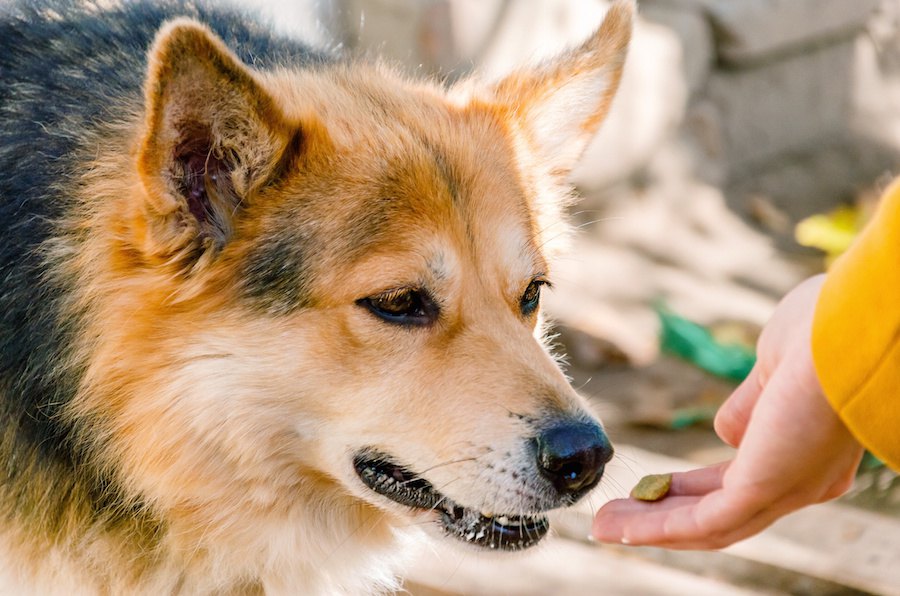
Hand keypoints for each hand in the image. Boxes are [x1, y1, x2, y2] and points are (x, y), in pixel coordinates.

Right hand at [592, 275, 864, 548]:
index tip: (651, 487)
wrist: (856, 321)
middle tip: (614, 518)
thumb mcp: (774, 366)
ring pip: (708, 526)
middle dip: (662, 516)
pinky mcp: (765, 488)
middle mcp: (802, 482)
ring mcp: (785, 489)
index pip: (738, 483)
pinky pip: (703, 522)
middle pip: (719, 514)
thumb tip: (727, 432)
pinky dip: (656, 527)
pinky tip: (619, 525)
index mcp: (805, 451)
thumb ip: (749, 403)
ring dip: (649, 529)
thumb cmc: (825, 329)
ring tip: (602, 526)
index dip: (689, 490)